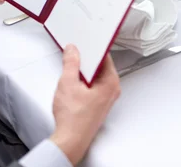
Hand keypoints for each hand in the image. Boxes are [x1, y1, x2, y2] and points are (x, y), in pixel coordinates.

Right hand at [50, 45, 120, 165]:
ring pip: (96, 76)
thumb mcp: (68, 83)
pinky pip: (93, 86)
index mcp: (111, 82)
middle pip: (100, 66)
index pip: (105, 57)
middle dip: (87, 60)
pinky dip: (84, 81)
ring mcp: (106, 98)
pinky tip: (73, 82)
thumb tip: (73, 50)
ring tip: (71, 68)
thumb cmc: (73, 118)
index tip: (85, 41)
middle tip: (75, 53)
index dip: (93, 48)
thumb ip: (71, 63)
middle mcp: (112, 90)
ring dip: (84, 71)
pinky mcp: (98, 104)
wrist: (70, 140)